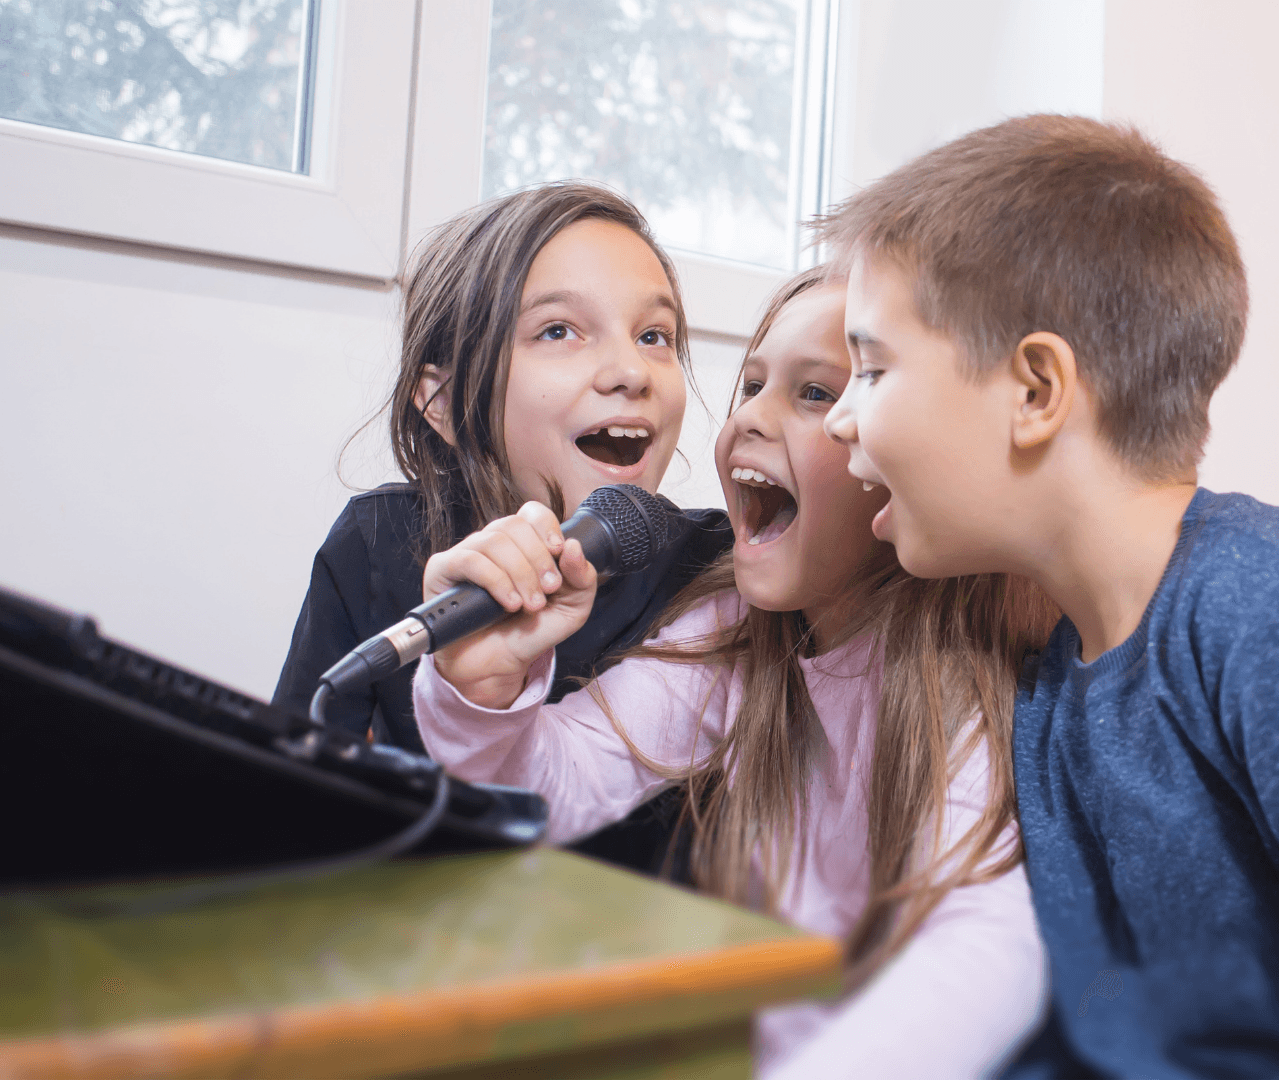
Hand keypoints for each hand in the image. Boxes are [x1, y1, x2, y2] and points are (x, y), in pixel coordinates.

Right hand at [421, 502, 597, 707]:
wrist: (498, 666)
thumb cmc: (530, 633)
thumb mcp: (571, 609)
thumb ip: (582, 579)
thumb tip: (573, 546)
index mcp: (522, 544)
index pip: (532, 513)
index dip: (546, 527)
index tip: (558, 553)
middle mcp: (493, 544)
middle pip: (514, 525)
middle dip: (537, 559)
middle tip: (547, 591)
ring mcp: (466, 554)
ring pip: (494, 541)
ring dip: (519, 574)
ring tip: (529, 605)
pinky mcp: (442, 570)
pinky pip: (468, 560)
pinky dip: (495, 580)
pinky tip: (508, 603)